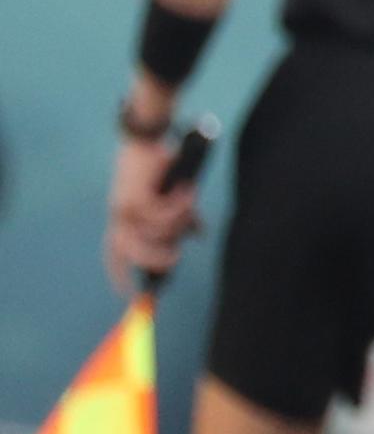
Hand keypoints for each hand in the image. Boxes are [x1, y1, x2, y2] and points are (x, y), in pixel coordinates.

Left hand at [104, 137, 198, 296]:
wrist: (147, 137)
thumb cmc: (157, 165)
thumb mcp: (168, 197)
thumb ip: (180, 218)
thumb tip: (199, 235)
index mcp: (121, 218)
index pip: (114, 254)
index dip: (121, 276)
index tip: (132, 296)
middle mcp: (119, 216)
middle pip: (135, 253)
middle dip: (158, 258)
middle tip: (178, 255)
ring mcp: (125, 207)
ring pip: (157, 233)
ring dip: (179, 221)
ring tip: (189, 201)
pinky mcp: (137, 197)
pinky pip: (165, 215)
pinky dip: (182, 205)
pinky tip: (188, 190)